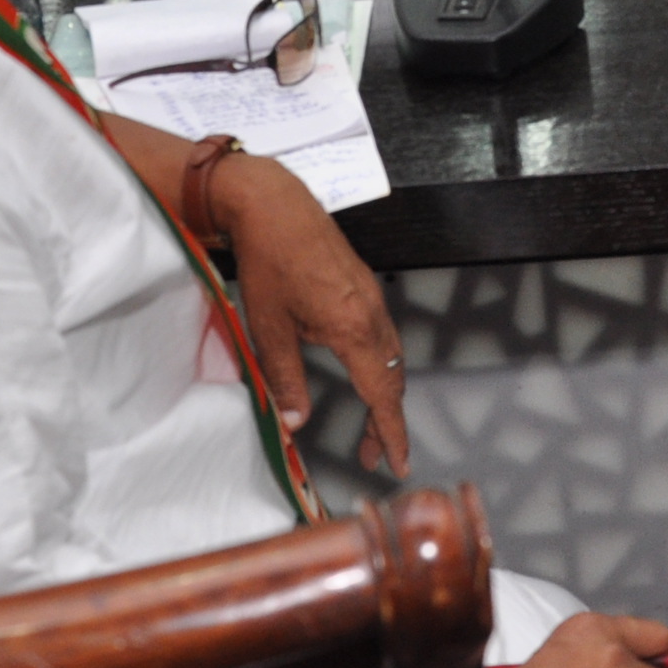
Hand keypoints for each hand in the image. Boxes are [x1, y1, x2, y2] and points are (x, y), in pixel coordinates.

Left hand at [207, 150, 410, 475]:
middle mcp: (373, 313)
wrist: (273, 204)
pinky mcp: (364, 284)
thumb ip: (286, 379)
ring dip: (384, 392)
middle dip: (387, 420)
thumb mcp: (269, 328)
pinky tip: (360, 371)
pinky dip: (380, 364)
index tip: (399, 463)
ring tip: (368, 421)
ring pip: (392, 357)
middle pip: (394, 379)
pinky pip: (384, 335)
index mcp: (353, 329)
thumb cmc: (268, 261)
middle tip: (372, 453)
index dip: (392, 433)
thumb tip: (296, 422)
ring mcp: (372, 296)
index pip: (383, 395)